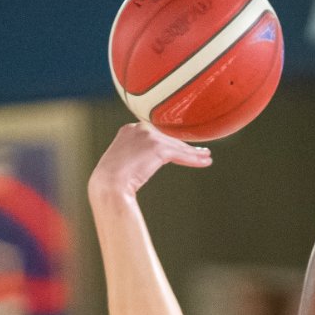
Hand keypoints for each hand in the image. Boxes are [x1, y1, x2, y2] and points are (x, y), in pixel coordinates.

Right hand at [88, 122, 210, 199]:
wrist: (108, 185)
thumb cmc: (110, 182)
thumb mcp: (121, 163)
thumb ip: (133, 157)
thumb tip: (139, 166)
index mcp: (129, 130)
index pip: (156, 136)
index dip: (171, 143)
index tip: (182, 148)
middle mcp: (139, 128)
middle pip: (168, 139)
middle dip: (185, 147)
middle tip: (201, 152)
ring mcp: (148, 136)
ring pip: (177, 146)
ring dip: (194, 154)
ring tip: (206, 158)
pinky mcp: (158, 147)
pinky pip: (180, 153)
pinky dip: (193, 159)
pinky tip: (205, 162)